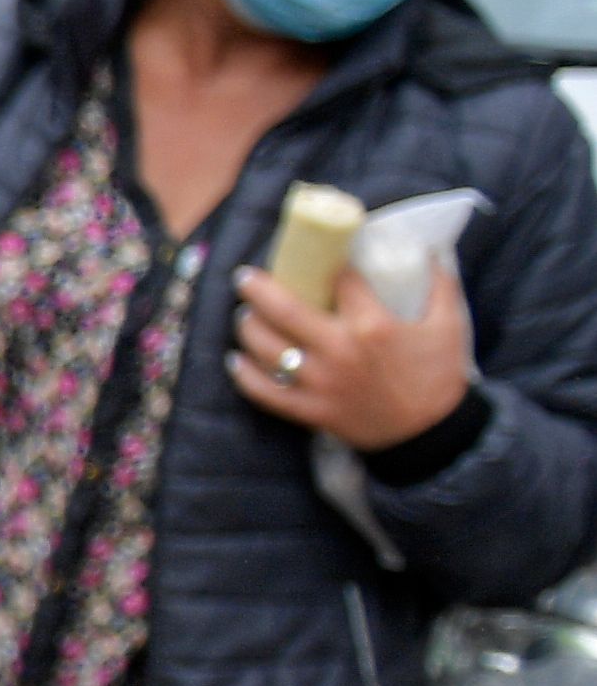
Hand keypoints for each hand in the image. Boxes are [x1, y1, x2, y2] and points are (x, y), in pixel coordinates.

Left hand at [230, 262, 470, 453]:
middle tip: (245, 277)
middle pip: (284, 310)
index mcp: (373, 325)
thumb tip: (428, 249)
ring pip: (266, 348)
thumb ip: (440, 284)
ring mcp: (320, 383)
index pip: (337, 281)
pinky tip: (236, 359)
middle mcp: (340, 351)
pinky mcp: (310, 410)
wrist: (431, 435)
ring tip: (244, 315)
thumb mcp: (450, 325)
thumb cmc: (439, 377)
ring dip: (248, 327)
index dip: (324, 263)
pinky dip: (244, 376)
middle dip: (258, 288)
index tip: (314, 256)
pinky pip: (264, 391)